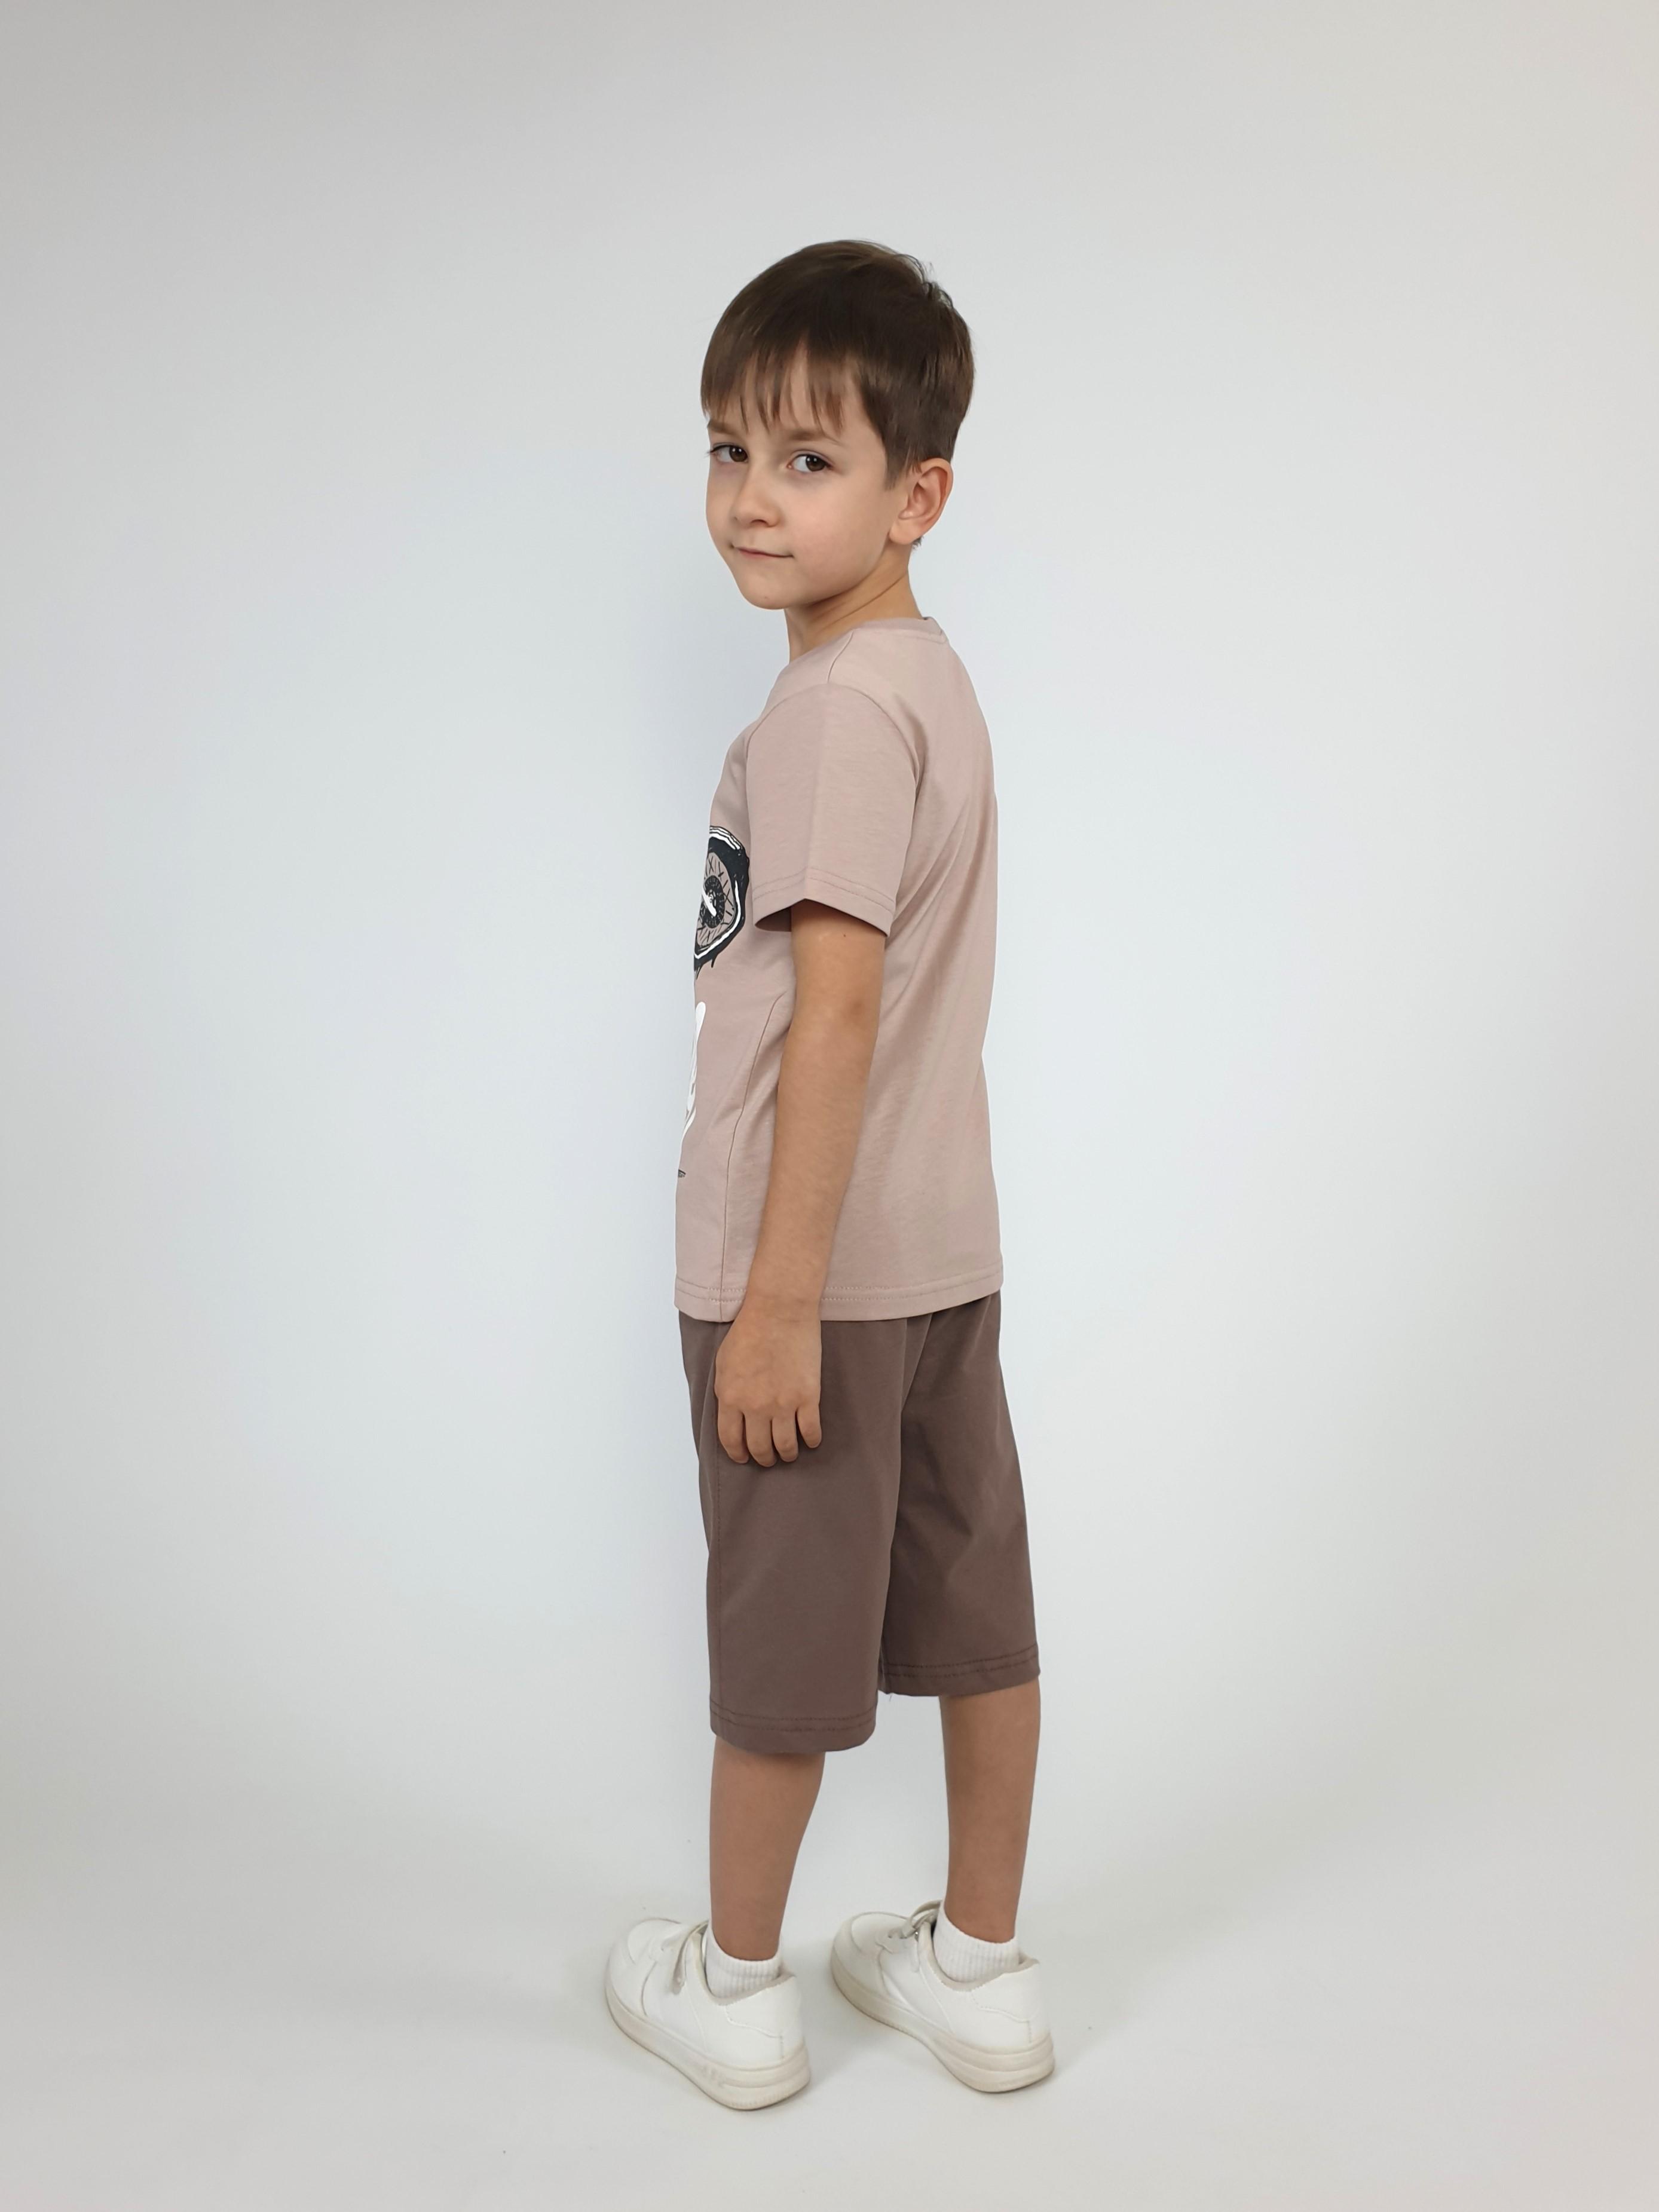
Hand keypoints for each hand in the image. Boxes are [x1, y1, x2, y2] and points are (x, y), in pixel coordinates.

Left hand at [714, 1299, 823, 1465]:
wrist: (779, 1310)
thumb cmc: (749, 1330)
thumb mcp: (723, 1363)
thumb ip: (726, 1392)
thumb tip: (731, 1414)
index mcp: (731, 1398)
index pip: (731, 1440)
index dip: (738, 1454)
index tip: (743, 1457)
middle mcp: (755, 1407)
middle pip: (759, 1447)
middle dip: (764, 1458)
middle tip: (768, 1458)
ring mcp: (783, 1404)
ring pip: (785, 1445)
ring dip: (786, 1454)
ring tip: (789, 1453)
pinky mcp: (808, 1397)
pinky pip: (810, 1431)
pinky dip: (810, 1441)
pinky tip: (810, 1441)